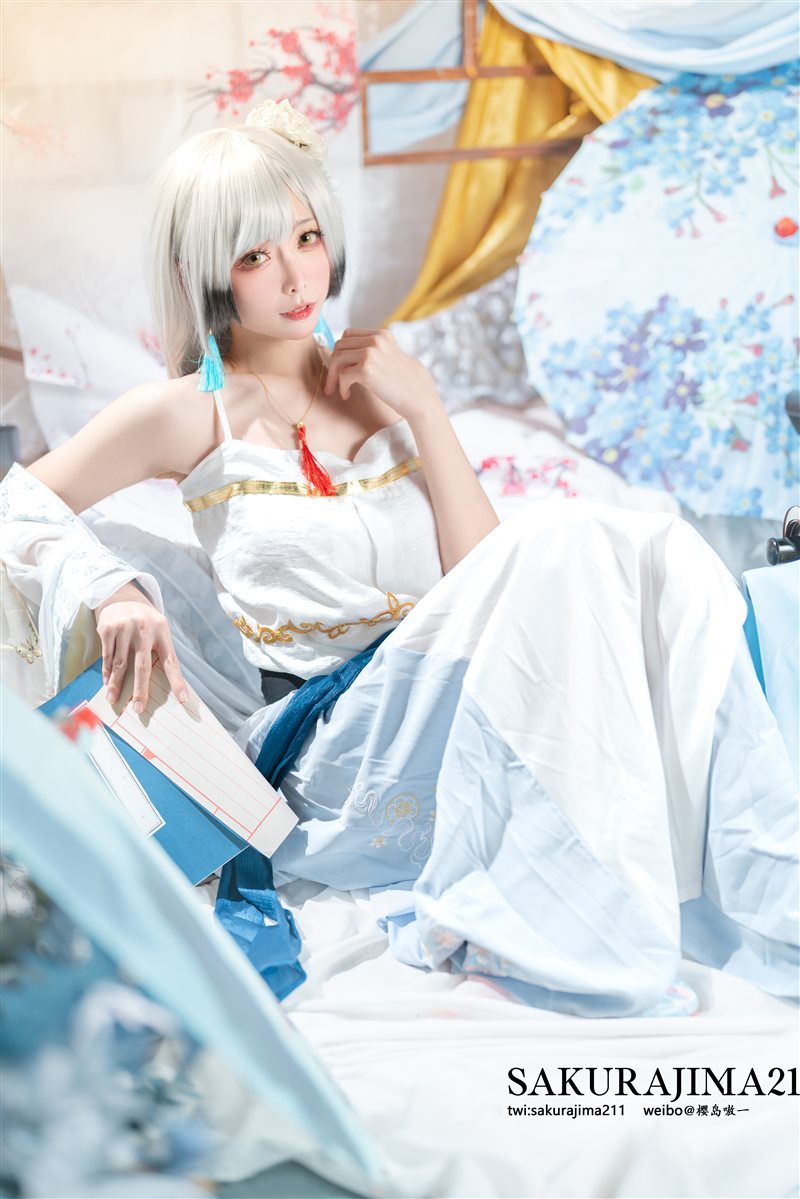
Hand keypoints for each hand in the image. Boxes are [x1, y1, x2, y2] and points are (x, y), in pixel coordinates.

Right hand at [94, 581, 188, 713]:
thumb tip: (165, 685)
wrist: (121, 597)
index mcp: (162, 632)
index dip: (178, 682)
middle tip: (138, 709)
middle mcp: (144, 630)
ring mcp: (124, 628)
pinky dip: (107, 672)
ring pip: (120, 664)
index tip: (183, 699)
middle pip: (142, 666)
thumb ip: (160, 651)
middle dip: (140, 690)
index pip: (172, 661)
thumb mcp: (158, 629)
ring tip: (114, 699)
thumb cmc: (145, 621)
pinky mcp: (107, 629)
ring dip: (116, 685)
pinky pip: (107, 656)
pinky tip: (107, 683)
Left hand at [322, 328, 442, 424]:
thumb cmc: (406, 383)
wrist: (419, 398)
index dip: (341, 351)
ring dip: (333, 376)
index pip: (348, 334)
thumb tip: (349, 355)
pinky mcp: (366, 369)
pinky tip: (347, 395)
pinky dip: (341, 387)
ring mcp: (371, 352)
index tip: (340, 367)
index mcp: (382, 335)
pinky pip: (342, 375)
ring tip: (338, 390)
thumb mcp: (391, 358)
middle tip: (333, 382)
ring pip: (337, 358)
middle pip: (339, 345)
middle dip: (333, 364)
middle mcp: (376, 339)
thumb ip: (374, 352)